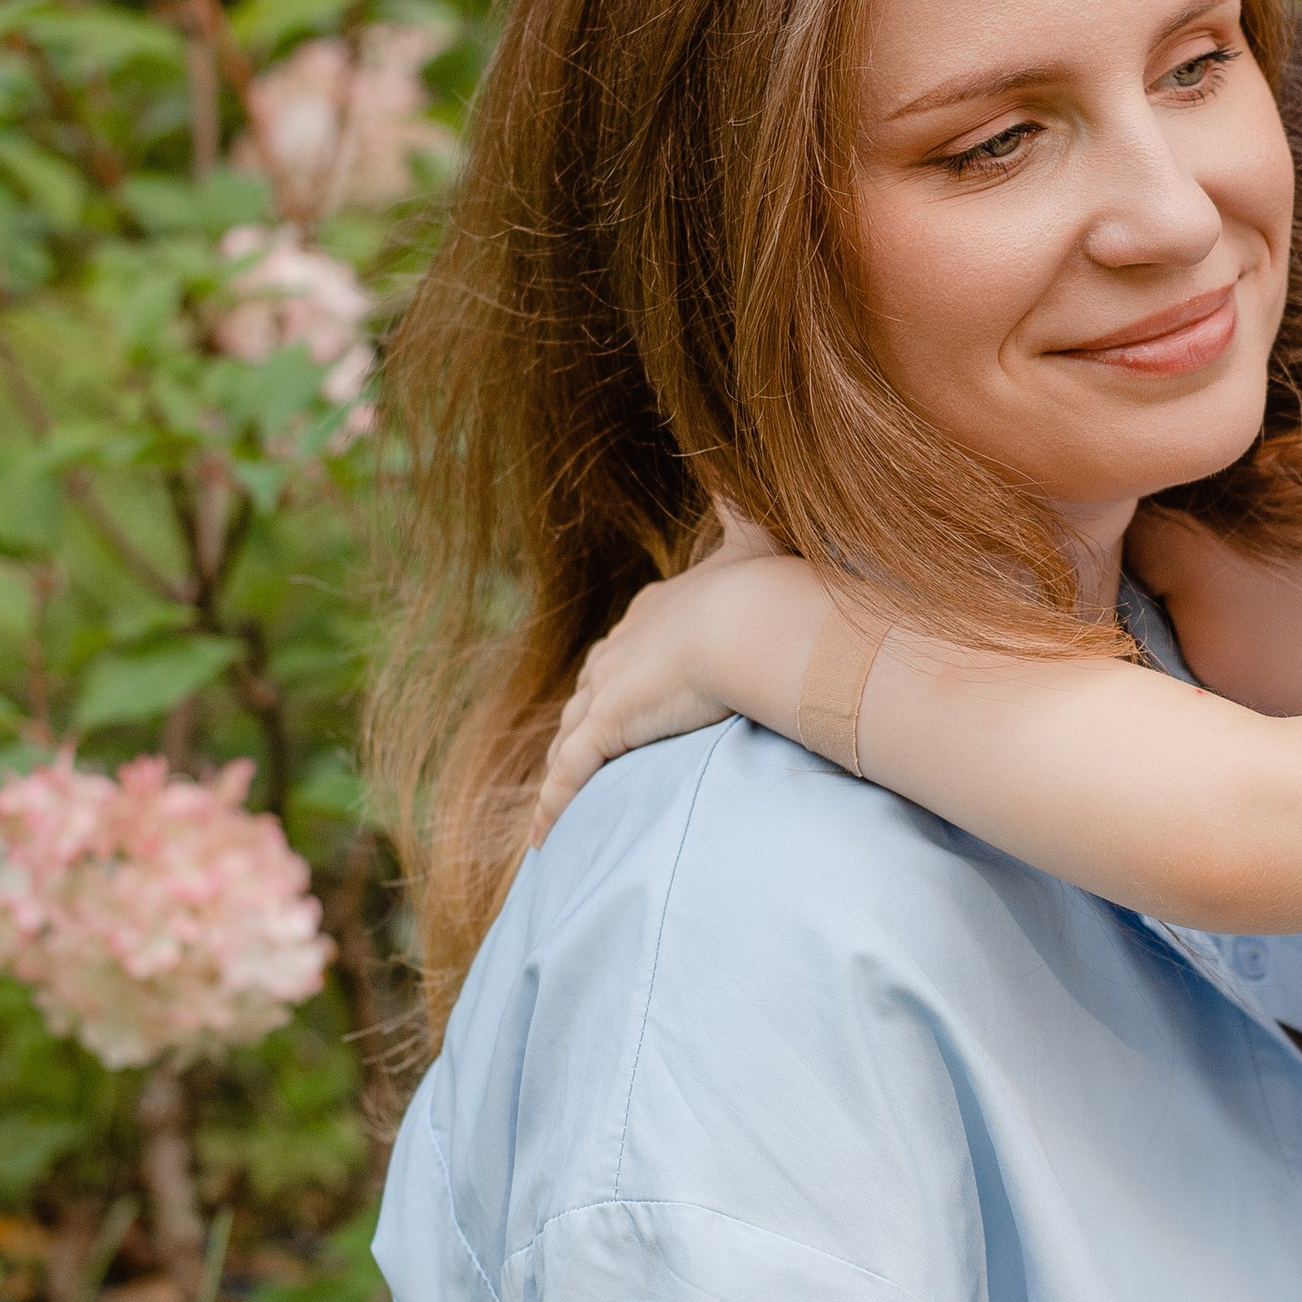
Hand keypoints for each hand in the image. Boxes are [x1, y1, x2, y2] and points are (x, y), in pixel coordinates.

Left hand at [529, 537, 828, 841]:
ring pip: (570, 736)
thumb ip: (741, 507)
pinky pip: (568, 776)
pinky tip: (543, 836)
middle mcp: (619, 650)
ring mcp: (607, 689)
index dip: (623, 671)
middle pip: (589, 692)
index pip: (626, 649)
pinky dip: (553, 805)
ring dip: (564, 767)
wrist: (745, 619)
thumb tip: (737, 465)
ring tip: (560, 799)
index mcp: (650, 614)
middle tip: (584, 747)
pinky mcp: (605, 727)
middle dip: (585, 719)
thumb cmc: (758, 586)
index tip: (625, 689)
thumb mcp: (753, 539)